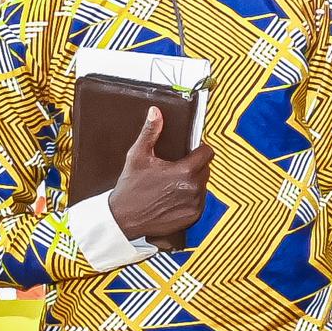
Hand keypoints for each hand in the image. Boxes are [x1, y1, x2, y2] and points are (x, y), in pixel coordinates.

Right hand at [113, 110, 211, 245]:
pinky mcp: (193, 217)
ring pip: (203, 186)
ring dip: (193, 183)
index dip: (199, 150)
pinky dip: (190, 199)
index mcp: (185, 170)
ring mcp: (194, 204)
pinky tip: (174, 198)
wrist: (123, 219)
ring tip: (172, 185)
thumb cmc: (130, 187)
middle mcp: (194, 188)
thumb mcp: (138, 156)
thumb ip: (151, 132)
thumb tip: (156, 112)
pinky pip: (200, 202)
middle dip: (195, 166)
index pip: (207, 152)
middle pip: (206, 169)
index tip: (190, 152)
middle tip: (175, 169)